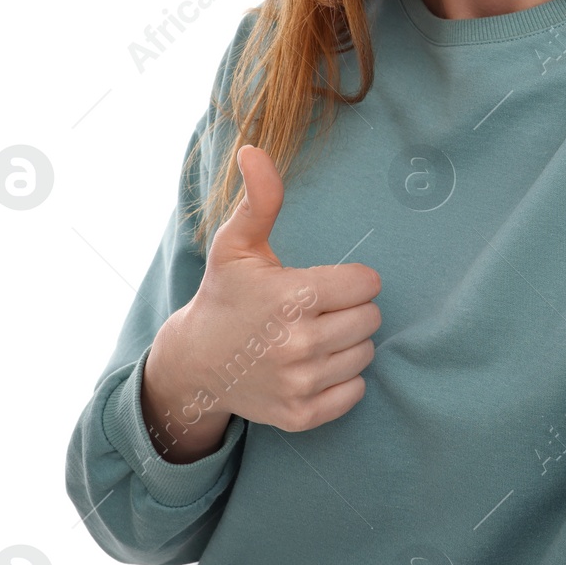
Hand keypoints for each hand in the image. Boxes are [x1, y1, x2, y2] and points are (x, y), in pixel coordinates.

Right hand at [170, 143, 381, 433]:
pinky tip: (313, 365)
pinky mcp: (301, 415)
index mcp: (292, 297)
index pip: (367, 284)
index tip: (324, 282)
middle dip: (350, 309)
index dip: (352, 279)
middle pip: (370, 319)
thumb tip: (254, 150)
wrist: (195, 365)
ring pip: (365, 354)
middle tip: (317, 309)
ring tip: (313, 335)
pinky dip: (342, 379)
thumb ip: (260, 199)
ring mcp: (299, 383)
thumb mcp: (237, 244)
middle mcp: (299, 344)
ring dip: (347, 343)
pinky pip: (354, 392)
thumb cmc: (225, 294)